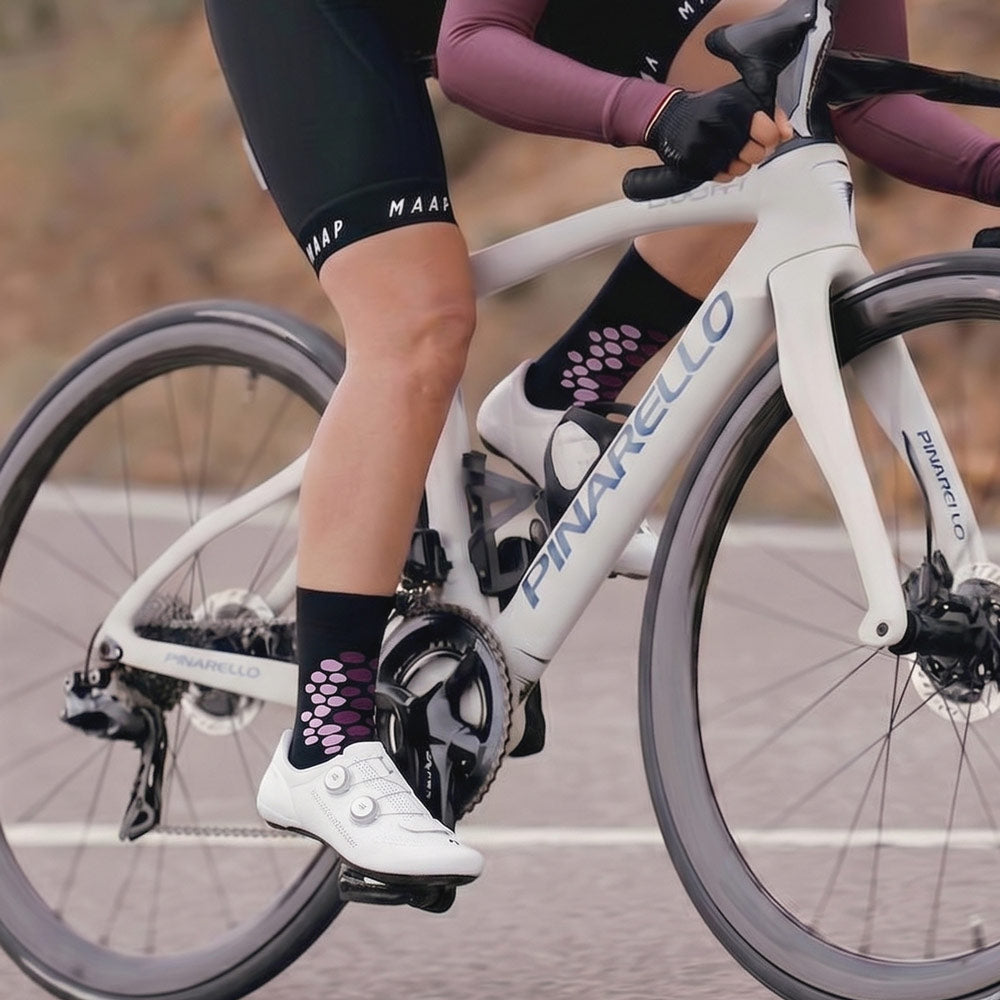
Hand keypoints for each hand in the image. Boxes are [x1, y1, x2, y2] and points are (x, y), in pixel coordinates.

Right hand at [645, 82, 792, 182]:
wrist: (671, 116)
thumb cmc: (711, 107)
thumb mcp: (744, 97)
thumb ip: (771, 112)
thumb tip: (787, 133)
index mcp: (732, 105)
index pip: (768, 134)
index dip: (769, 138)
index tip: (762, 135)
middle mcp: (716, 124)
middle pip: (754, 155)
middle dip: (752, 153)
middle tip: (743, 144)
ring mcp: (702, 145)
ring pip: (738, 169)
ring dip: (737, 164)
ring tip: (728, 150)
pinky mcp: (691, 161)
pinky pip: (720, 177)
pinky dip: (722, 171)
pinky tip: (716, 158)